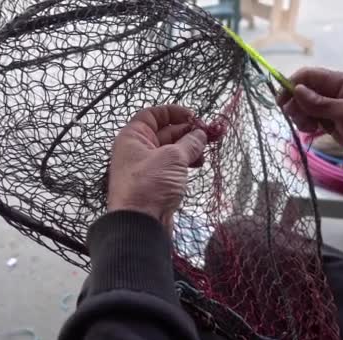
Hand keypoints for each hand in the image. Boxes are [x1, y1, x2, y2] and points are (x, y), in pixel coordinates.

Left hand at [108, 105, 206, 233]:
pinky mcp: (155, 183)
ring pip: (171, 150)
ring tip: (206, 151)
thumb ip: (190, 143)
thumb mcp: (173, 158)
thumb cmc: (147, 187)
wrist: (139, 225)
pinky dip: (186, 163)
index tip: (193, 116)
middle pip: (165, 132)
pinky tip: (199, 164)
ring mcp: (146, 167)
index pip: (152, 114)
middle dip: (188, 131)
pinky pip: (172, 166)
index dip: (173, 112)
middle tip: (209, 134)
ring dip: (190, 148)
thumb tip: (200, 134)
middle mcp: (137, 150)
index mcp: (133, 137)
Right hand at [277, 67, 342, 169]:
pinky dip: (306, 125)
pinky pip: (310, 119)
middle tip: (295, 118)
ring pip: (303, 106)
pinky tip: (312, 132)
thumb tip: (296, 89)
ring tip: (308, 128)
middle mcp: (332, 92)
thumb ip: (320, 103)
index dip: (291, 85)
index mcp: (339, 82)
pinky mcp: (329, 122)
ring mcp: (330, 107)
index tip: (281, 101)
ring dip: (299, 116)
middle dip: (294, 104)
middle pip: (302, 91)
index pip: (308, 76)